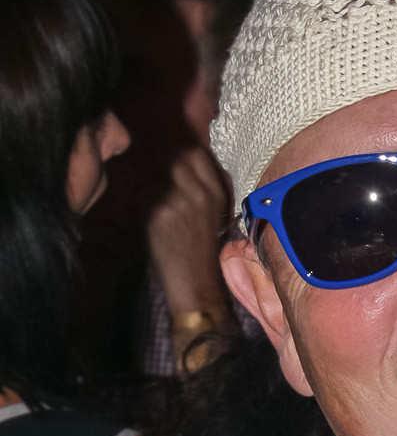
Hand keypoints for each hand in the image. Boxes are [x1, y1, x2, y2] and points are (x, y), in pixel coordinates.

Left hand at [145, 143, 234, 324]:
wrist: (195, 283)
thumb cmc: (203, 250)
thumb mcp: (214, 215)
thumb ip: (203, 188)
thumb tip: (184, 162)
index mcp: (216, 193)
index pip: (197, 153)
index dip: (183, 152)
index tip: (174, 158)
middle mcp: (198, 194)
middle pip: (177, 157)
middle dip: (165, 161)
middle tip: (157, 170)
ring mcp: (178, 202)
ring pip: (157, 171)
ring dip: (150, 176)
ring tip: (149, 189)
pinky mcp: (158, 214)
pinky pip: (143, 192)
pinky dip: (140, 196)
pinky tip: (144, 209)